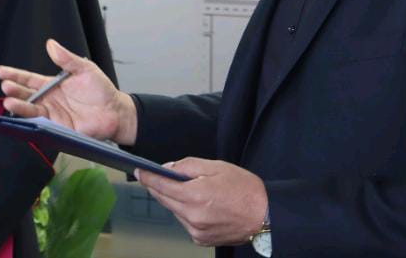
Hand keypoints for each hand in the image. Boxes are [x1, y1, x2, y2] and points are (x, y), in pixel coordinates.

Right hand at [0, 39, 137, 144]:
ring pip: (31, 110)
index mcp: (52, 84)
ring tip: (9, 101)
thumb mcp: (84, 69)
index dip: (15, 75)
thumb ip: (67, 59)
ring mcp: (52, 114)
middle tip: (5, 86)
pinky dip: (32, 122)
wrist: (115, 111)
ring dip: (20, 106)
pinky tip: (24, 117)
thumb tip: (51, 44)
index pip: (29, 79)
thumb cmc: (101, 90)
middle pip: (26, 95)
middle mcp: (49, 100)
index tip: (1, 71)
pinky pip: (42, 125)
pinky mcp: (58, 128)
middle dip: (14, 91)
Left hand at [136, 158, 266, 246]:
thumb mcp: (216, 166)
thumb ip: (188, 166)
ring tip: (189, 190)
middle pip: (164, 200)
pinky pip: (185, 222)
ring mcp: (196, 231)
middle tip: (153, 175)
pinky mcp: (201, 239)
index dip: (148, 177)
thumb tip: (168, 169)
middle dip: (158, 187)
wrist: (266, 215)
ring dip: (175, 200)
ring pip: (174, 211)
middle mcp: (192, 217)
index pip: (161, 186)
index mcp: (195, 196)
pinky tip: (200, 205)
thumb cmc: (244, 188)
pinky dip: (186, 212)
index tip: (139, 171)